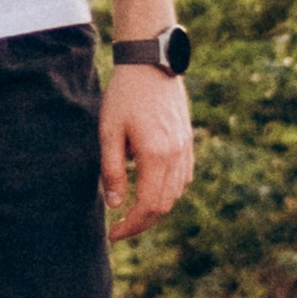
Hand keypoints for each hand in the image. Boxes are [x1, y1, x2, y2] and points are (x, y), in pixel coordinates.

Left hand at [100, 65, 193, 240]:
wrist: (150, 63)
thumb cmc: (124, 95)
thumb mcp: (109, 131)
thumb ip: (111, 170)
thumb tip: (115, 205)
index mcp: (155, 156)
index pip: (148, 207)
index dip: (131, 226)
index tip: (113, 234)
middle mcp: (175, 156)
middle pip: (164, 206)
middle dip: (142, 223)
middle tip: (119, 228)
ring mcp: (185, 148)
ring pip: (176, 194)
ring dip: (156, 208)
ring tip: (133, 212)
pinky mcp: (187, 140)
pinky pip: (183, 177)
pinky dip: (169, 191)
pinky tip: (152, 189)